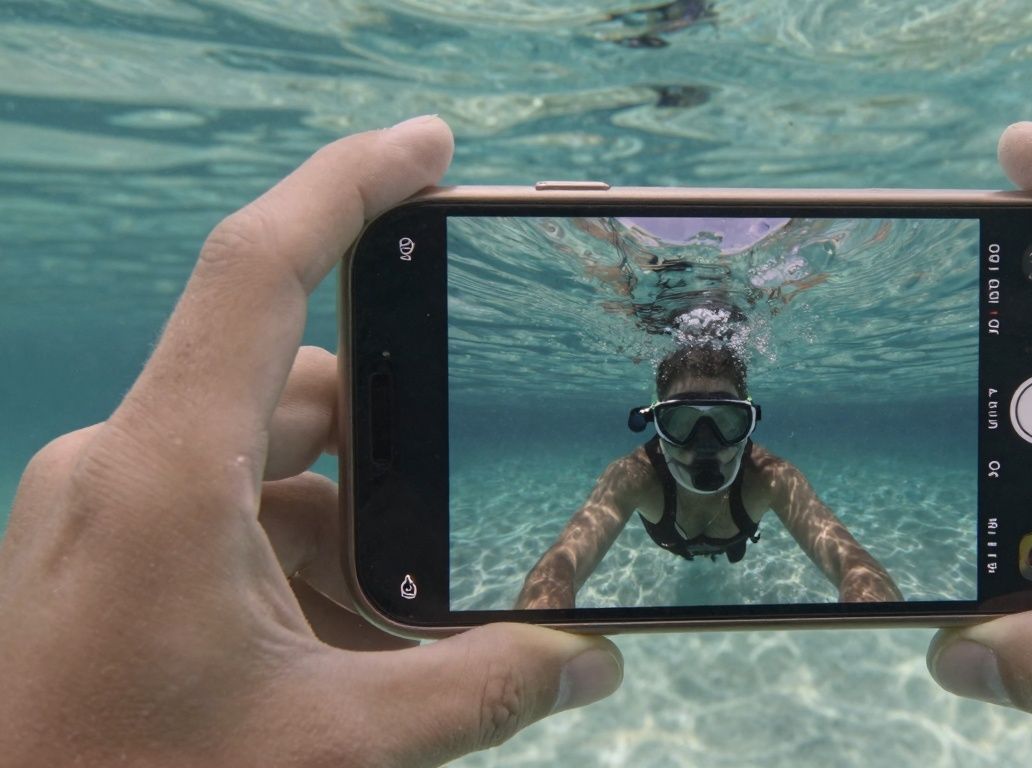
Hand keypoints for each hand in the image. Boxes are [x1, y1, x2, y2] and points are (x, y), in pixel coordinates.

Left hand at [0, 116, 621, 766]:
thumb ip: (478, 693)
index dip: (351, 183)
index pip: (261, 269)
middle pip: (296, 390)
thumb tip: (594, 659)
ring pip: (265, 461)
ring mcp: (104, 506)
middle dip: (394, 451)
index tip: (432, 148)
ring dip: (346, 523)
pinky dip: (295, 555)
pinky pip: (223, 511)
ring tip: (395, 625)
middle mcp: (123, 464)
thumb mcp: (329, 745)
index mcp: (164, 476)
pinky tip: (337, 645)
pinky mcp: (102, 546)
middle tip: (463, 515)